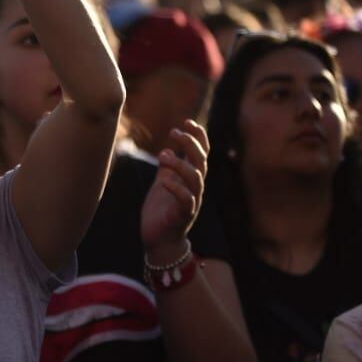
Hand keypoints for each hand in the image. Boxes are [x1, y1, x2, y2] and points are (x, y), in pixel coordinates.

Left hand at [140, 120, 208, 257]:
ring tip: (162, 154)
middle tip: (174, 132)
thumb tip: (168, 149)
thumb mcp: (163, 183)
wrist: (159, 240)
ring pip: (196, 179)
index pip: (202, 153)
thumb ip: (168, 167)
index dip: (199, 136)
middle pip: (202, 161)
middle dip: (191, 144)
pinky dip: (176, 188)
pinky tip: (163, 181)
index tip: (187, 121)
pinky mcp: (183, 216)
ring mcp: (192, 202)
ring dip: (180, 164)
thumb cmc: (162, 210)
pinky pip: (186, 200)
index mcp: (190, 178)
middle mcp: (195, 188)